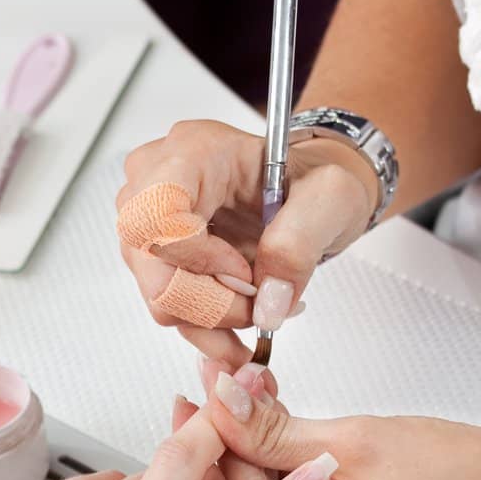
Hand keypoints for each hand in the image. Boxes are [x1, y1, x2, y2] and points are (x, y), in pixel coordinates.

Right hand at [116, 119, 378, 367]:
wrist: (303, 188)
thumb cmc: (310, 178)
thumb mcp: (330, 197)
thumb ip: (299, 244)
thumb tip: (267, 304)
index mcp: (194, 151)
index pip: (156, 213)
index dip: (197, 258)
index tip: (245, 272)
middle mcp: (157, 182)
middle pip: (152, 265)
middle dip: (210, 303)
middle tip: (261, 307)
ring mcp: (150, 223)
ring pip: (159, 296)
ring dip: (214, 320)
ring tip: (261, 310)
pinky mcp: (156, 258)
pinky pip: (170, 308)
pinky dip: (209, 328)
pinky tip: (243, 323)